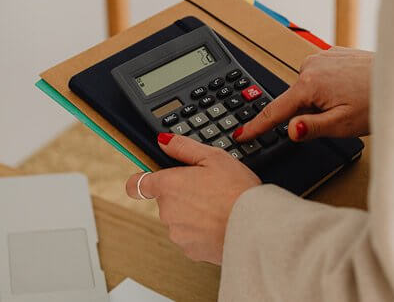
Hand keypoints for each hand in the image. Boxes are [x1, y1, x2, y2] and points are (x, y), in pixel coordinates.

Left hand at [126, 133, 260, 264]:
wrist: (256, 228)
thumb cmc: (237, 190)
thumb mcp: (214, 157)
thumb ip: (183, 147)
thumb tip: (164, 141)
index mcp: (169, 186)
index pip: (137, 184)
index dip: (141, 179)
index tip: (146, 178)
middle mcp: (168, 211)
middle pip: (165, 199)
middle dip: (181, 193)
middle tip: (207, 186)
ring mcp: (178, 234)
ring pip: (179, 219)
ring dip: (192, 212)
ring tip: (218, 205)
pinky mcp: (191, 251)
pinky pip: (191, 236)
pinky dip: (202, 230)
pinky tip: (220, 222)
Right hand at [234, 47, 372, 142]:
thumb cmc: (376, 100)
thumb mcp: (342, 124)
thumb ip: (311, 128)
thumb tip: (289, 131)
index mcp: (309, 84)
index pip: (275, 111)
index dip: (257, 126)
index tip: (241, 134)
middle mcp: (310, 65)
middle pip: (294, 98)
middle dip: (307, 111)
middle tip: (335, 116)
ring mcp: (321, 56)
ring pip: (307, 87)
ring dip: (318, 98)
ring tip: (346, 102)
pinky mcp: (331, 53)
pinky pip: (319, 74)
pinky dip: (327, 86)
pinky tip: (347, 90)